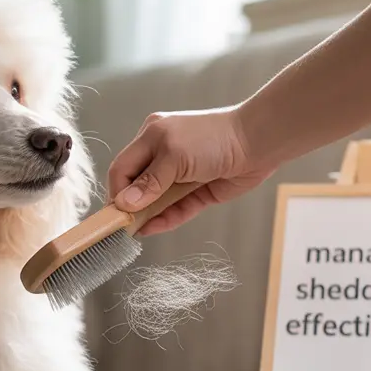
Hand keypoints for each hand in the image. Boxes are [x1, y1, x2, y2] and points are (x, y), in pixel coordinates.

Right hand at [106, 105, 276, 235]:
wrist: (258, 142)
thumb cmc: (213, 138)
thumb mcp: (174, 155)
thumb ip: (150, 181)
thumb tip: (125, 203)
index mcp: (151, 137)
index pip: (122, 167)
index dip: (116, 190)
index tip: (112, 213)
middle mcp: (163, 155)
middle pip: (137, 185)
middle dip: (130, 206)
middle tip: (120, 228)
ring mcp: (181, 175)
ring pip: (157, 201)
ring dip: (147, 216)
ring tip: (134, 233)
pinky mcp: (198, 192)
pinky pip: (177, 209)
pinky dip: (165, 220)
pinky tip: (152, 229)